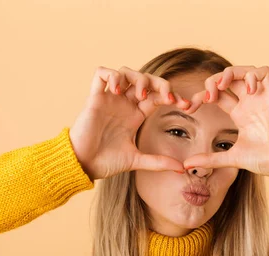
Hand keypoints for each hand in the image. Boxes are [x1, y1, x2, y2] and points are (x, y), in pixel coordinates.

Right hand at [69, 66, 191, 179]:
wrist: (83, 165)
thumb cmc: (106, 162)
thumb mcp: (137, 160)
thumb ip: (158, 162)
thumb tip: (181, 169)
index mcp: (136, 114)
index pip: (157, 96)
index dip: (172, 96)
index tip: (185, 105)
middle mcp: (124, 104)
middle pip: (146, 79)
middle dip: (160, 83)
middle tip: (168, 97)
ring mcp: (110, 99)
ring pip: (126, 72)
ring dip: (137, 78)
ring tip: (140, 94)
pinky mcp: (94, 98)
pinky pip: (101, 74)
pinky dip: (112, 76)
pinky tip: (117, 90)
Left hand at [181, 66, 268, 181]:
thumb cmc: (265, 161)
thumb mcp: (230, 158)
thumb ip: (209, 159)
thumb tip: (186, 165)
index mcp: (239, 114)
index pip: (216, 95)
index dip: (200, 97)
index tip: (189, 109)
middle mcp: (249, 102)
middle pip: (227, 79)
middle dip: (211, 82)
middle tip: (206, 97)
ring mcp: (260, 97)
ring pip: (242, 71)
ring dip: (228, 73)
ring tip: (221, 86)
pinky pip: (263, 71)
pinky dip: (252, 74)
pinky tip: (247, 91)